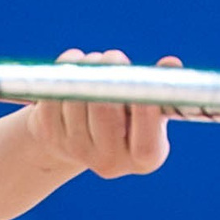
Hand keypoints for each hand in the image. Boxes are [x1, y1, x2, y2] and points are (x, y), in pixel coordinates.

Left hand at [26, 49, 180, 178]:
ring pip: (76, 98)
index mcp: (144, 159)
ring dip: (87, 69)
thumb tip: (171, 64)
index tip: (139, 77)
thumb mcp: (152, 107)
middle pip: (104, 110)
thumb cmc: (128, 116)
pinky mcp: (49, 135)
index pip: (146, 140)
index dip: (142, 107)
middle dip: (109, 75)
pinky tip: (73, 64)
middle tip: (114, 56)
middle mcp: (110, 163)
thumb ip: (162, 88)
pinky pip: (53, 95)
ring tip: (95, 61)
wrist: (83, 133)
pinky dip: (63, 72)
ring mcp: (76, 151)